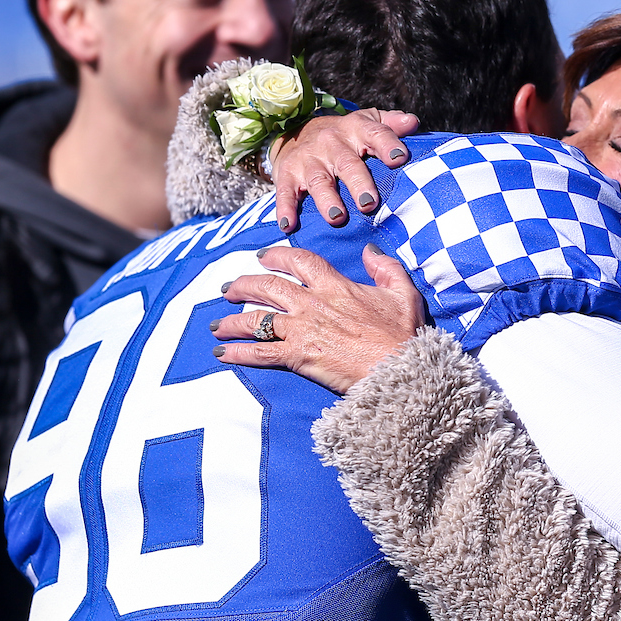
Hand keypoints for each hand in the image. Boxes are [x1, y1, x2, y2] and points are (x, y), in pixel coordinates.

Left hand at [212, 243, 424, 393]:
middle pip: (267, 287)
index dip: (278, 256)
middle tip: (228, 289)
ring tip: (217, 324)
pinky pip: (260, 352)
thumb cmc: (403, 336)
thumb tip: (369, 251)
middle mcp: (313, 304)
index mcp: (336, 286)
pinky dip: (239, 353)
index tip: (263, 257)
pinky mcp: (298, 357)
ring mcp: (303, 330)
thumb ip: (386, 268)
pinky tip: (223, 354)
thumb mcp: (403, 293)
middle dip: (243, 285)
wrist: (399, 369)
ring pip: (257, 319)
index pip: (300, 261)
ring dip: (233, 320)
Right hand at [270, 108, 419, 233]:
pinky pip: (286, 192)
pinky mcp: (288, 174)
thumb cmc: (345, 137)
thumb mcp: (367, 123)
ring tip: (337, 217)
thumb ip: (390, 125)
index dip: (387, 144)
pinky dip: (285, 208)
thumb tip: (412, 122)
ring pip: (319, 180)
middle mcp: (332, 143)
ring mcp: (309, 160)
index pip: (375, 133)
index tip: (399, 158)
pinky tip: (289, 224)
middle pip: (347, 163)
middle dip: (358, 182)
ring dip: (327, 199)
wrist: (297, 133)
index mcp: (356, 130)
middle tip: (369, 203)